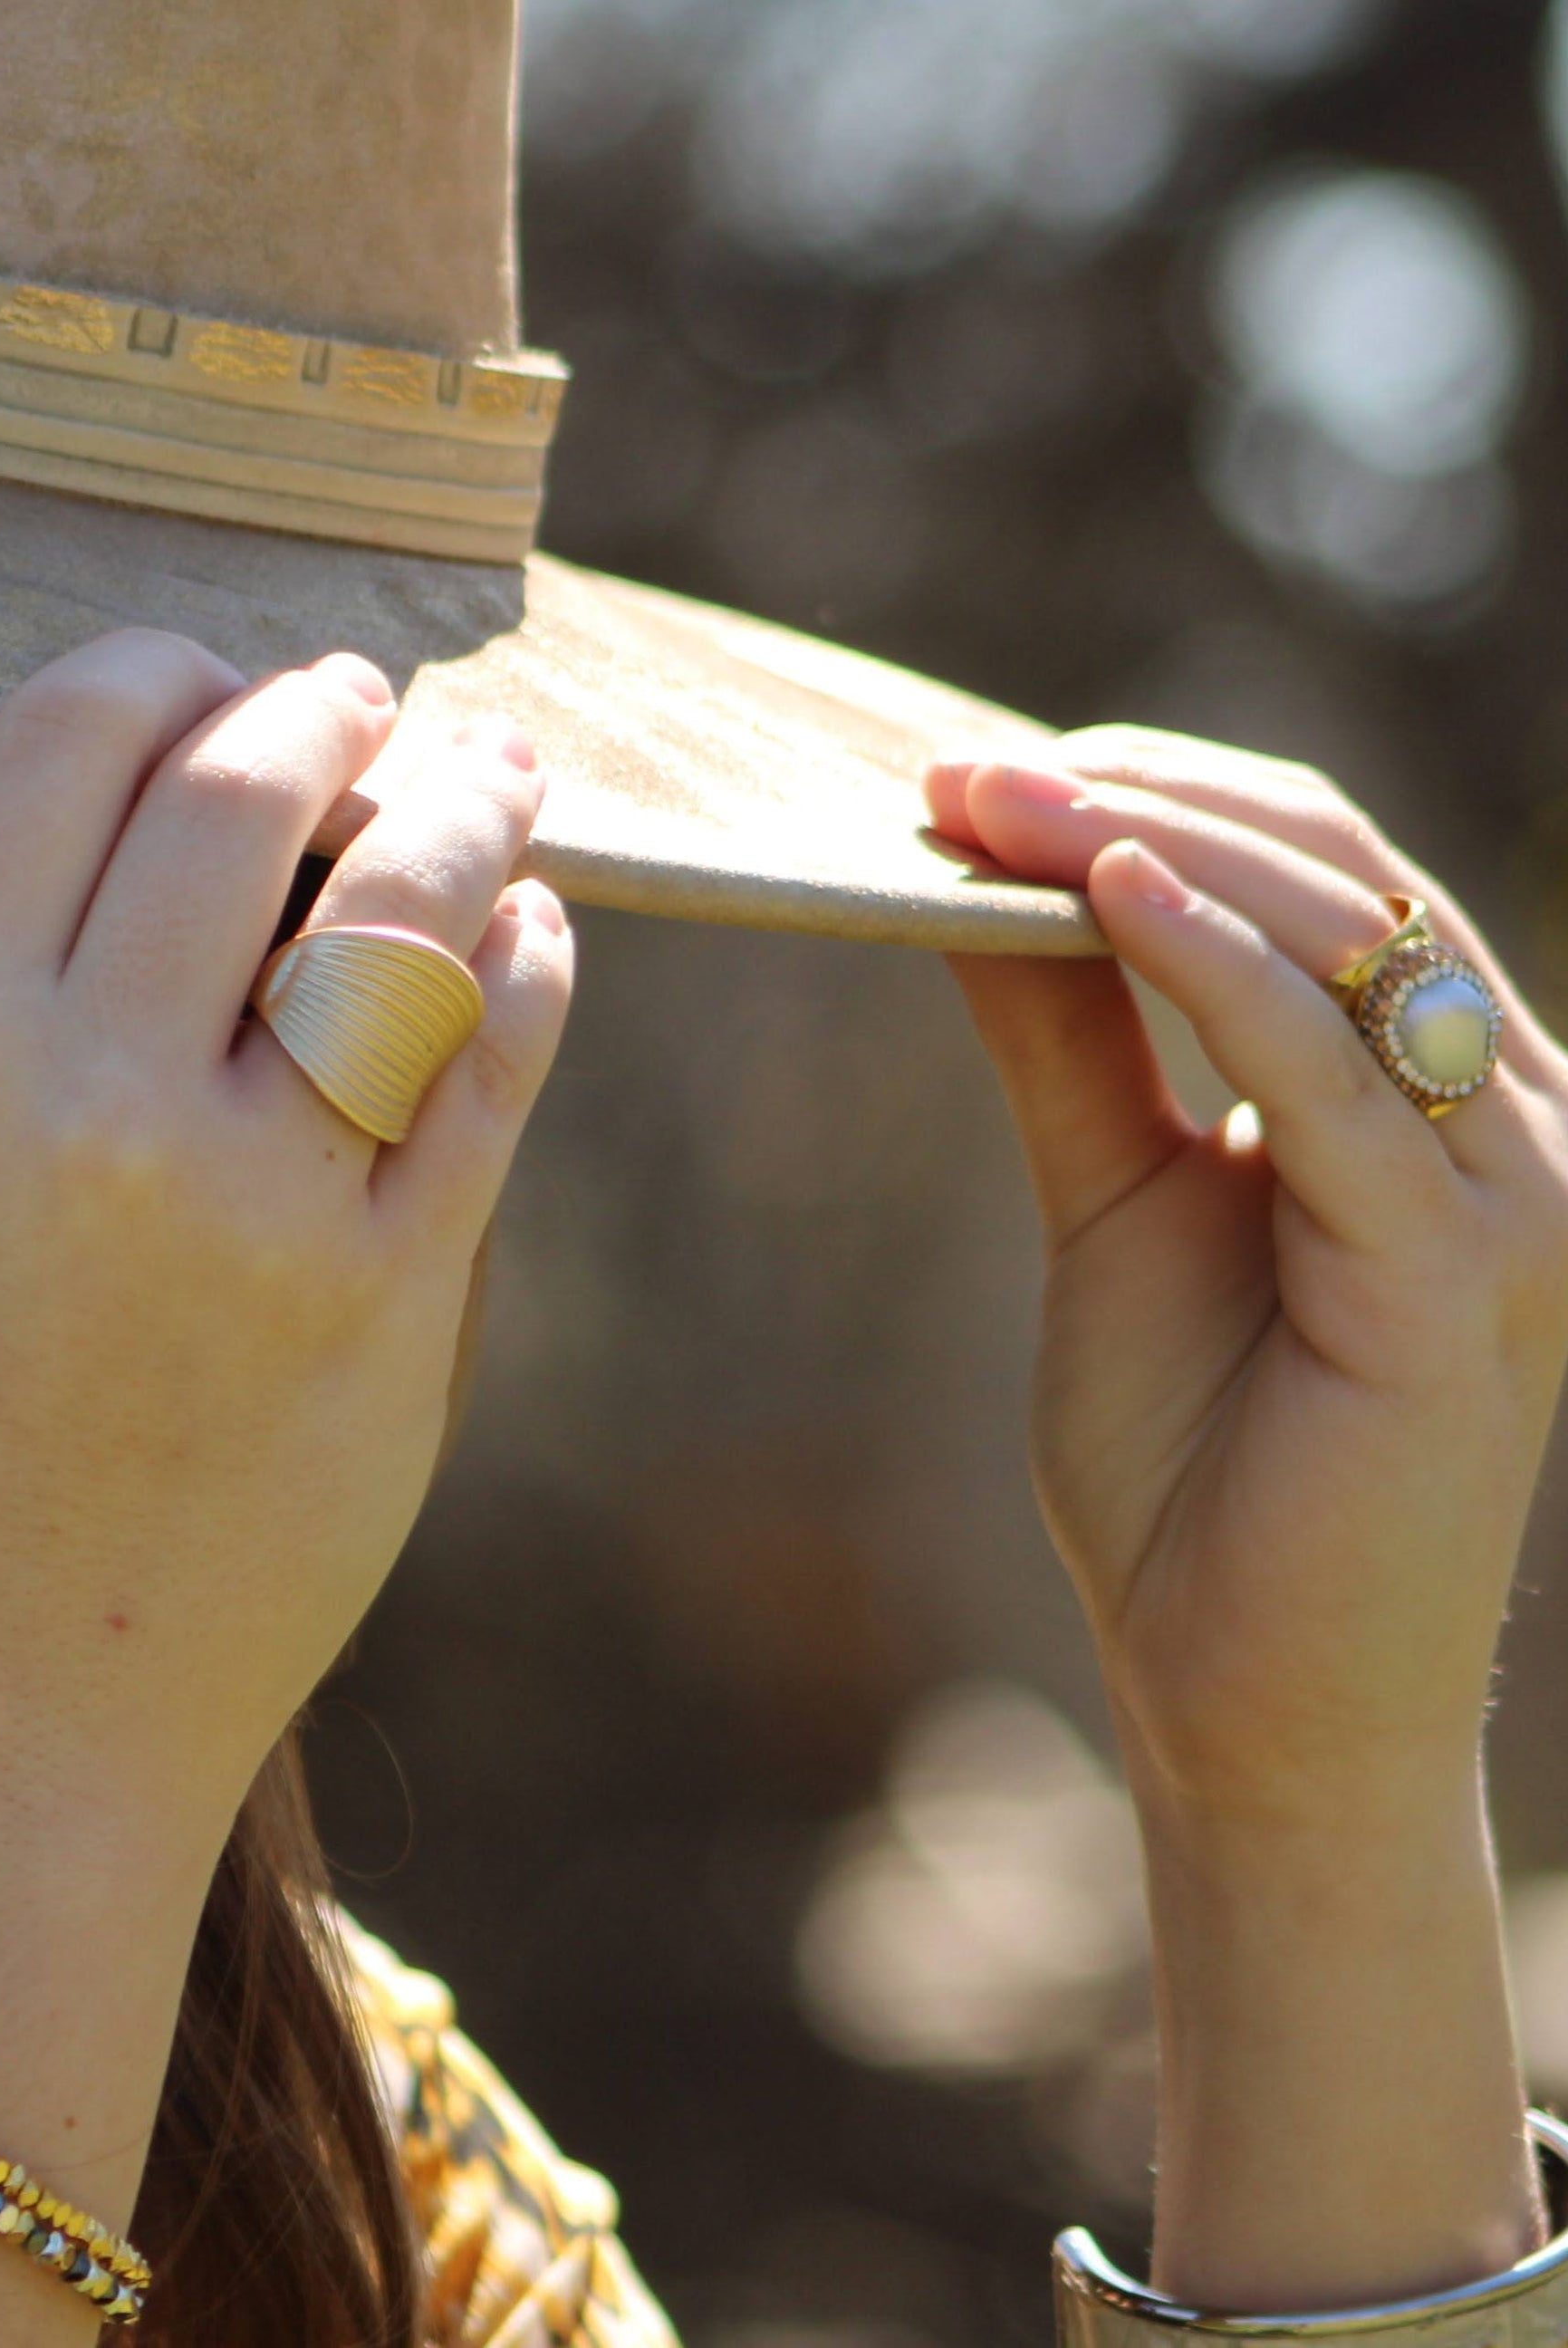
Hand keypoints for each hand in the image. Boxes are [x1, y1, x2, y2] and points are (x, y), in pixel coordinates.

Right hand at [0, 634, 568, 2323]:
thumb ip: (33, 985)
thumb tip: (218, 796)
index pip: (61, 738)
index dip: (155, 666)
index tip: (208, 674)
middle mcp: (87, 1096)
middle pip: (244, 785)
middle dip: (322, 708)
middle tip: (361, 700)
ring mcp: (255, 1202)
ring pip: (405, 900)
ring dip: (461, 802)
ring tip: (488, 776)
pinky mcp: (393, 1301)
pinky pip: (493, 1063)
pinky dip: (526, 962)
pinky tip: (527, 934)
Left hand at [932, 730, 1567, 2304]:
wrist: (1243, 1695)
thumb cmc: (1194, 1460)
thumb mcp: (1113, 1194)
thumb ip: (1073, 1036)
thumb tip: (975, 874)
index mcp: (1433, 1090)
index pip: (1318, 865)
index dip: (1152, 789)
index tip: (967, 763)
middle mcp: (1507, 1120)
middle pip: (1336, 875)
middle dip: (1135, 797)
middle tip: (951, 767)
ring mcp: (1505, 1197)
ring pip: (1343, 944)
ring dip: (1153, 846)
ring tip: (992, 799)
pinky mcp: (1465, 1281)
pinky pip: (1334, 1082)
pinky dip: (1215, 967)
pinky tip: (1098, 892)